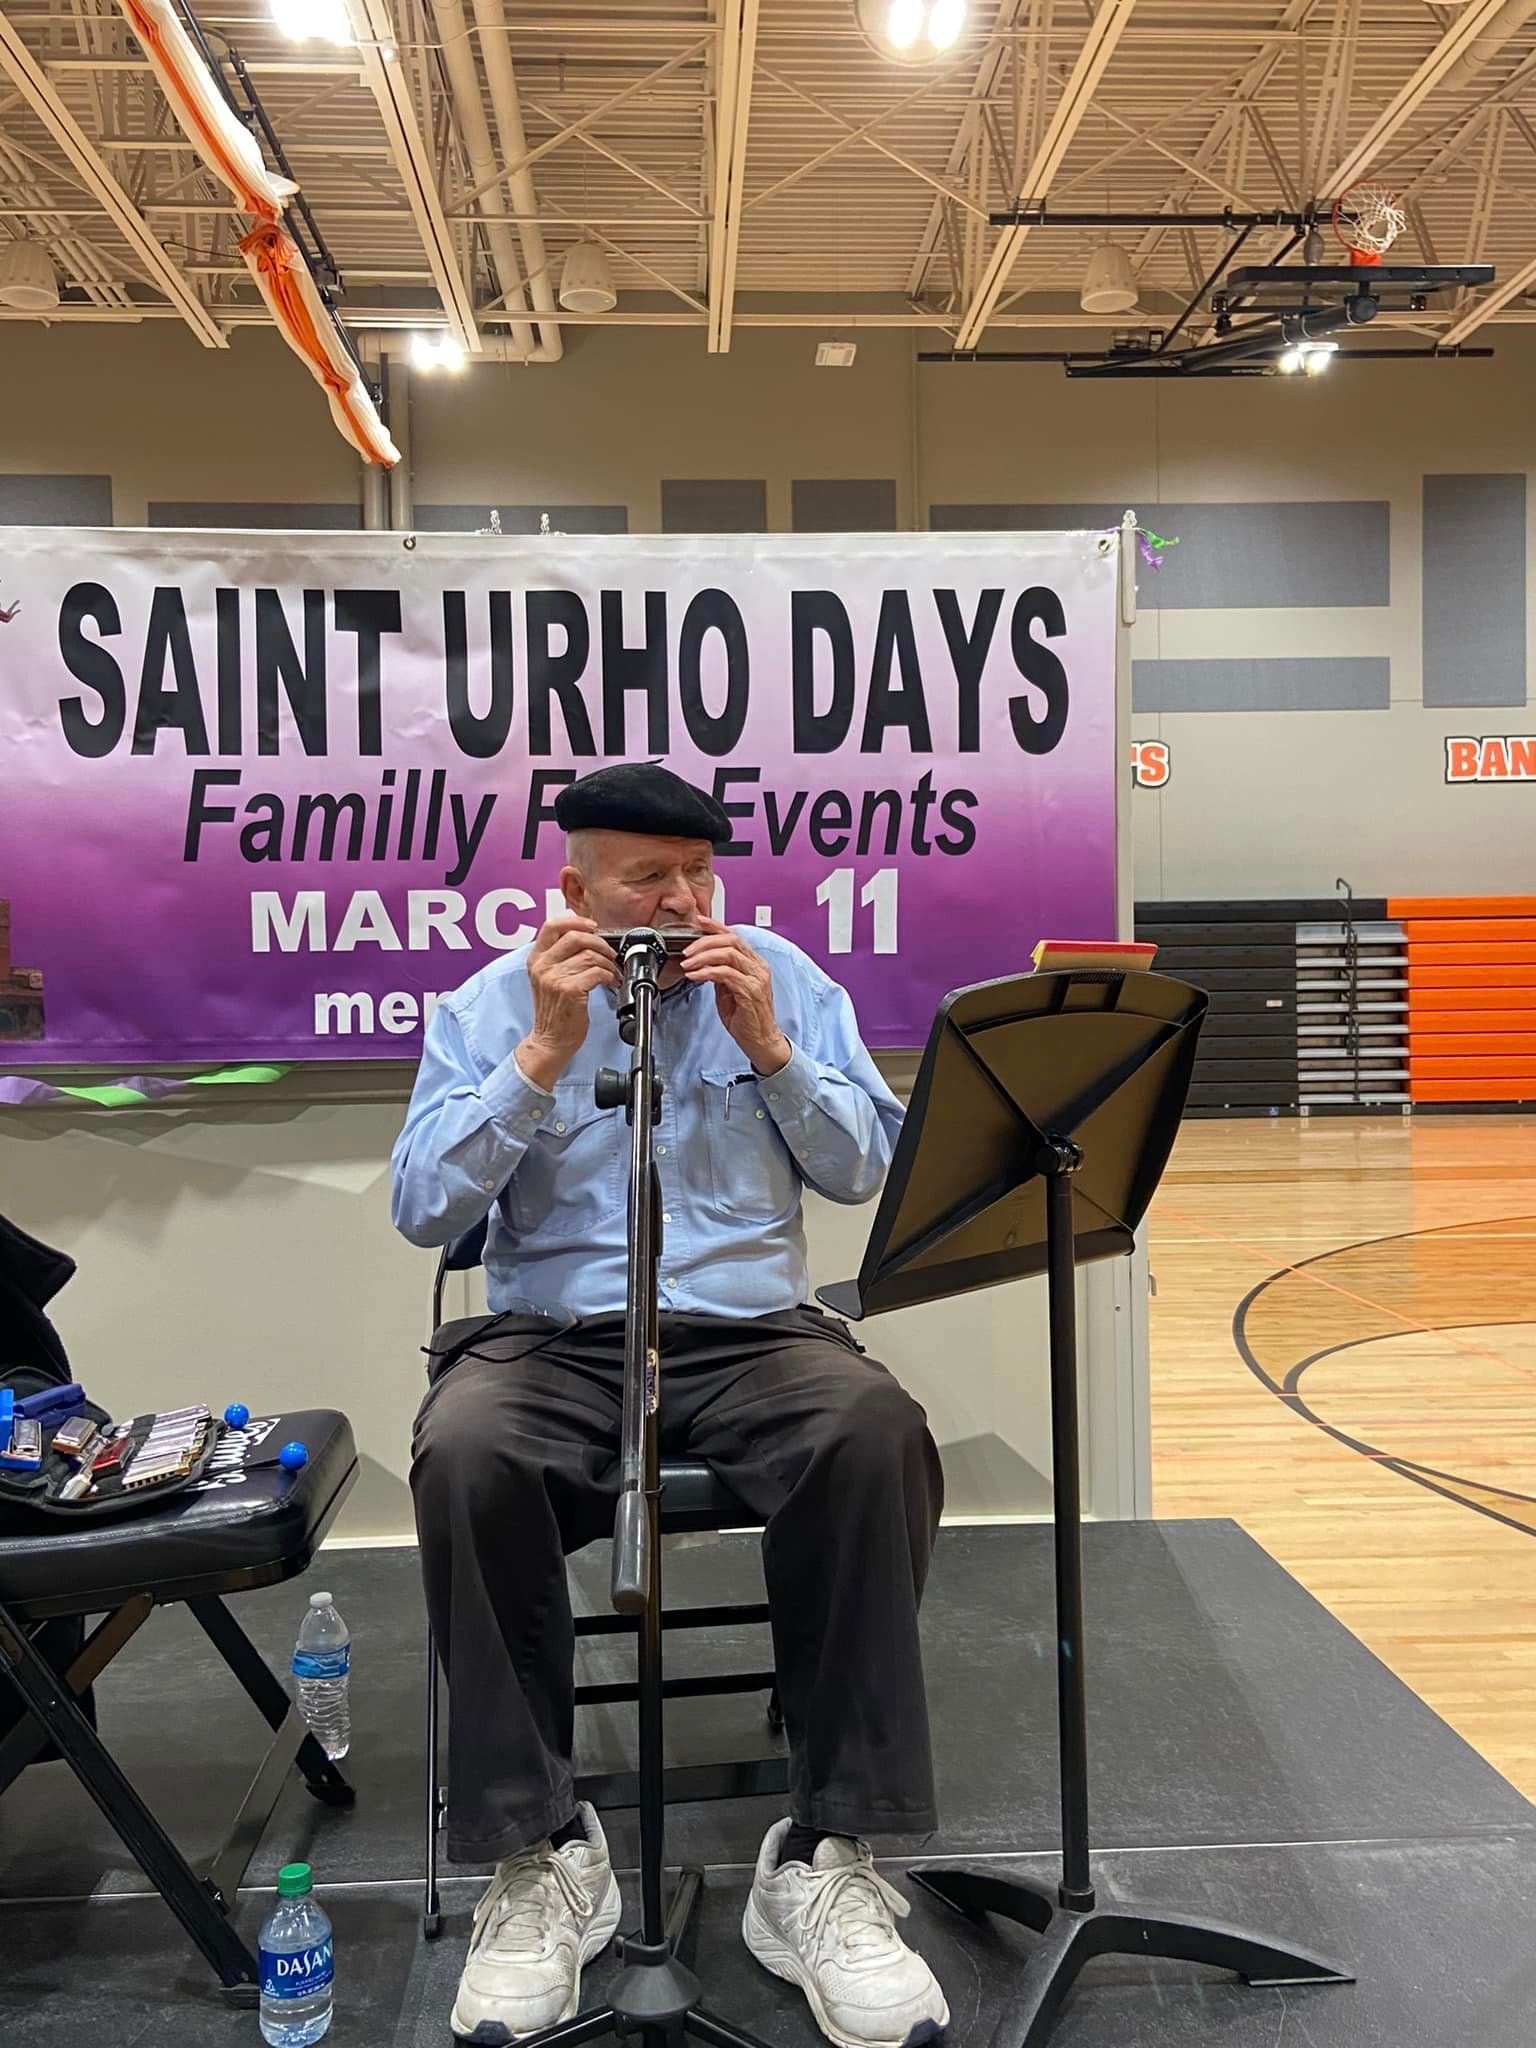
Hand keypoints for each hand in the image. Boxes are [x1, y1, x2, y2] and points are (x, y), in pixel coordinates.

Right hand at [517, 916, 618, 1090]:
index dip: (575, 921)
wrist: (551, 1041)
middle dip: (599, 943)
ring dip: (608, 963)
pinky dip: (609, 976)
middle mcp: (542, 966)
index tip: (592, 926)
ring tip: (612, 973)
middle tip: (610, 953)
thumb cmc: (554, 1012)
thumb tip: (585, 937)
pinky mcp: (570, 990)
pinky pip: (597, 972)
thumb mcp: (547, 979)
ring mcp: (554, 978)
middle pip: (575, 937)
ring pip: (590, 956)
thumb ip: (559, 958)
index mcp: (536, 960)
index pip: (551, 926)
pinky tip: (610, 983)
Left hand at [682, 918, 790, 1074]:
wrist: (760, 1041)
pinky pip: (725, 974)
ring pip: (728, 954)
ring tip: (688, 964)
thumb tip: (703, 960)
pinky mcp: (750, 991)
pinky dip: (706, 972)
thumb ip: (720, 973)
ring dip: (703, 956)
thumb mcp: (729, 989)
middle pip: (731, 940)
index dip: (715, 926)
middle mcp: (758, 967)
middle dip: (704, 942)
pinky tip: (695, 976)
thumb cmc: (747, 1017)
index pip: (734, 936)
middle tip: (687, 951)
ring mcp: (756, 978)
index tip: (699, 921)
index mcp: (755, 963)